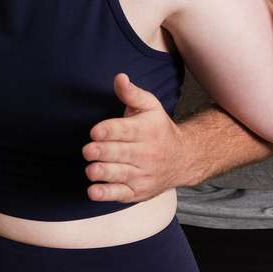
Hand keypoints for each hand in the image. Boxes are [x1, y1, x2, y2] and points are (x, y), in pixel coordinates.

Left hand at [83, 73, 193, 202]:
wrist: (185, 159)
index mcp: (147, 130)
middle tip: (88, 150)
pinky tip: (93, 191)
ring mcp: (143, 174)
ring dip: (105, 173)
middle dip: (104, 152)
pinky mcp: (138, 191)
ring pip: (122, 174)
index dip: (110, 130)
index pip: (126, 130)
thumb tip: (119, 77)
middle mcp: (146, 153)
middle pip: (122, 153)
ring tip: (91, 170)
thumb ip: (131, 93)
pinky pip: (121, 194)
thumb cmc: (158, 128)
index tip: (95, 131)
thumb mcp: (150, 107)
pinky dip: (107, 194)